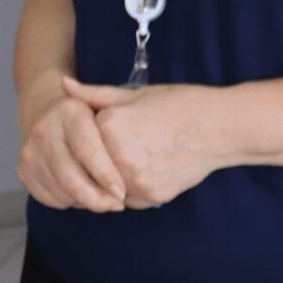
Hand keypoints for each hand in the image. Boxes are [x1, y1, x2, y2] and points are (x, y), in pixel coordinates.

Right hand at [17, 76, 127, 211]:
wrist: (43, 109)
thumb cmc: (85, 113)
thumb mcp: (105, 106)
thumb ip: (121, 126)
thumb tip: (133, 152)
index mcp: (68, 111)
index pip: (88, 152)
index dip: (107, 177)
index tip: (122, 193)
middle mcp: (43, 130)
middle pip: (71, 179)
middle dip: (97, 199)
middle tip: (116, 205)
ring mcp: (29, 152)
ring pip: (61, 192)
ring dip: (85, 202)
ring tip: (102, 198)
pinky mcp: (22, 170)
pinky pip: (50, 198)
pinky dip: (69, 202)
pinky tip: (81, 193)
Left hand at [67, 80, 225, 208]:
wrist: (219, 128)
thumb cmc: (178, 105)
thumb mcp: (135, 94)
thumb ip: (95, 95)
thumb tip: (63, 84)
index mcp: (111, 125)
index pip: (81, 137)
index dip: (95, 132)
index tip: (114, 127)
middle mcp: (118, 155)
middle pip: (91, 164)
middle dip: (102, 157)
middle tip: (129, 143)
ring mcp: (133, 180)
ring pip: (106, 185)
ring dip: (112, 176)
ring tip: (139, 155)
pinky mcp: (149, 197)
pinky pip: (126, 198)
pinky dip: (130, 188)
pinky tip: (149, 168)